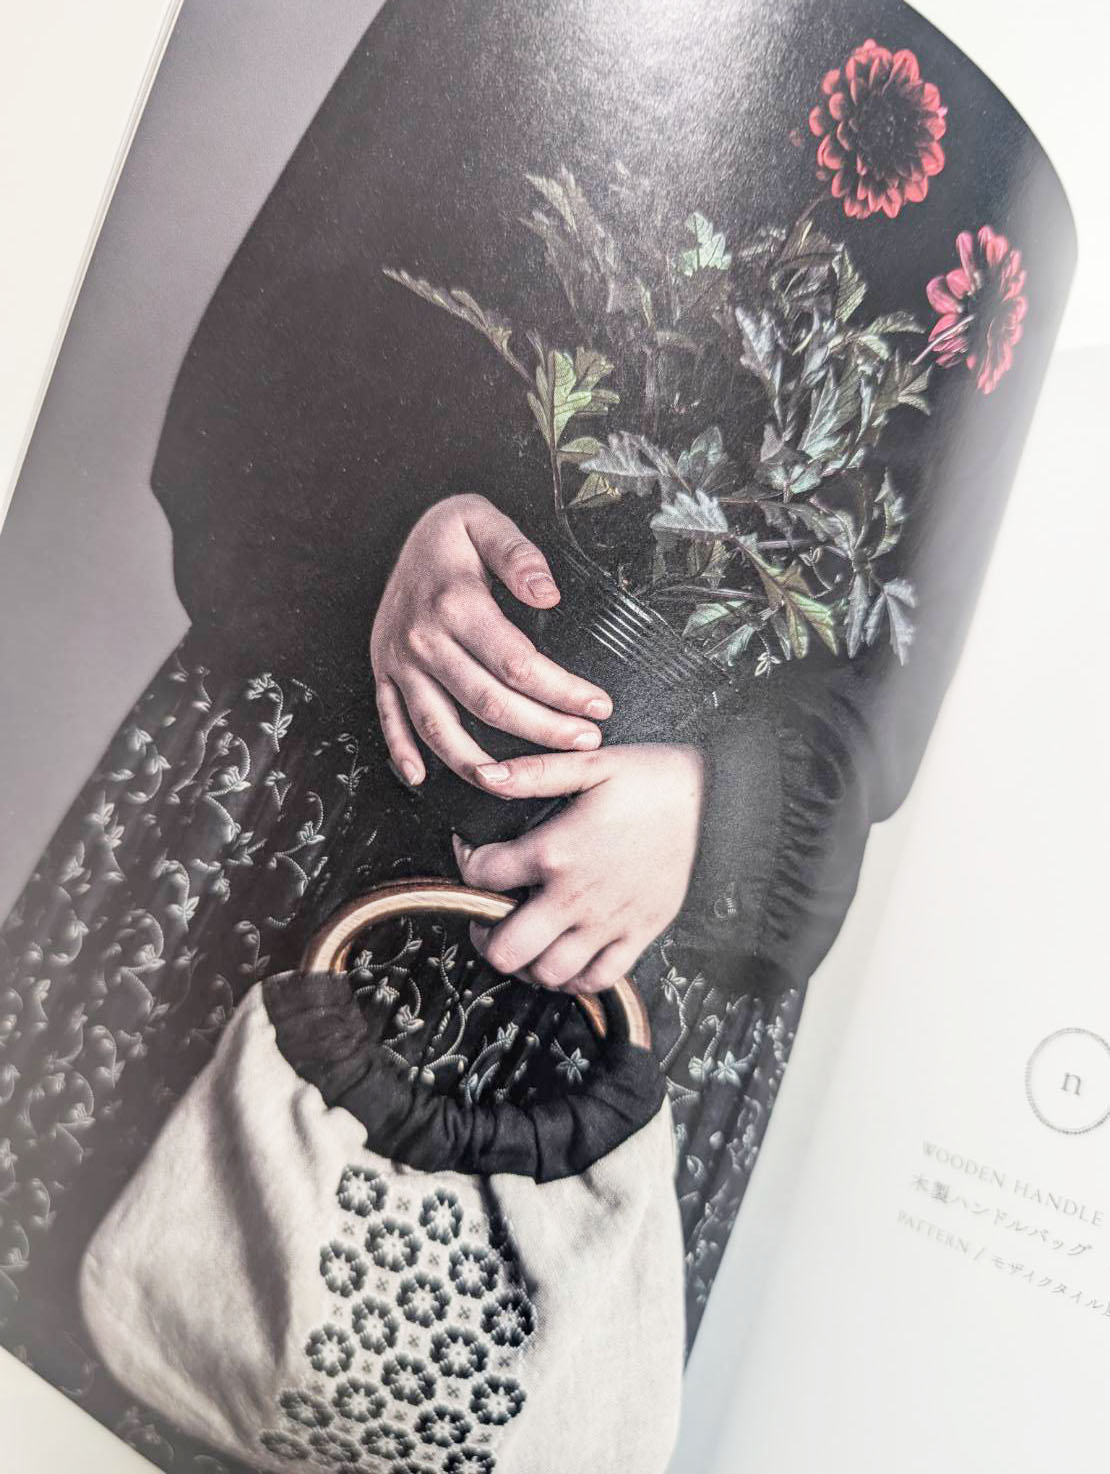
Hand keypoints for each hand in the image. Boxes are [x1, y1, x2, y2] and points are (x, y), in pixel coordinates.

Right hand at [371, 494, 611, 785]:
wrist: (402, 532)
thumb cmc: (453, 532)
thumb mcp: (485, 521)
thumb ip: (518, 555)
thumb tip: (548, 593)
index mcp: (454, 603)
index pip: (517, 663)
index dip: (562, 691)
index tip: (598, 706)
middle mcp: (423, 639)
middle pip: (487, 703)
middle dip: (541, 730)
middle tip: (585, 744)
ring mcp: (398, 660)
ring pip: (437, 726)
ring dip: (477, 763)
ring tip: (516, 783)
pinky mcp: (382, 670)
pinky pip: (389, 719)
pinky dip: (402, 752)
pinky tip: (423, 779)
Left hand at [452, 744, 704, 993]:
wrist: (717, 801)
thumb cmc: (652, 777)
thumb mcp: (590, 764)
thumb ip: (532, 773)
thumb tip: (482, 773)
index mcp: (555, 851)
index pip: (482, 876)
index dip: (466, 863)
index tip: (472, 853)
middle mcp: (577, 897)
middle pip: (506, 950)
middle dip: (484, 935)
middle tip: (487, 916)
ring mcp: (609, 923)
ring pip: (547, 974)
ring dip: (526, 962)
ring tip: (526, 938)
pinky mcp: (639, 935)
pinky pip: (597, 979)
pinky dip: (573, 977)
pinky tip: (566, 953)